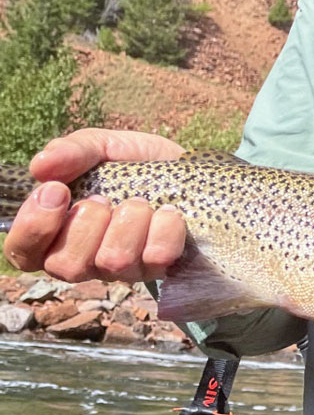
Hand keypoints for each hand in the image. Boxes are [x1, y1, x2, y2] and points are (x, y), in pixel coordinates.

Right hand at [3, 129, 186, 282]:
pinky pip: (157, 259)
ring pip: (113, 263)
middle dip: (87, 224)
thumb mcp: (100, 146)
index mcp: (57, 232)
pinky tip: (169, 212)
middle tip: (103, 198)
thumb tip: (40, 166)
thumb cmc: (134, 163)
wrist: (189, 168)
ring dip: (128, 223)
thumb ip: (70, 152)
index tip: (57, 191)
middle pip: (66, 265)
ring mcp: (125, 268)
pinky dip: (164, 229)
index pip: (23, 253)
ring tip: (140, 201)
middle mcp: (86, 259)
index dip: (33, 227)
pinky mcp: (163, 267)